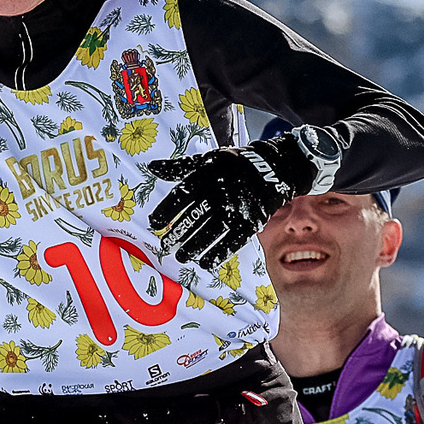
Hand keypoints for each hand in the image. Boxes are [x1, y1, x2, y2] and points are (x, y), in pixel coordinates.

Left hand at [145, 124, 344, 268]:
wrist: (271, 169)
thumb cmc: (233, 165)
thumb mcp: (206, 160)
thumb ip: (179, 167)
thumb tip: (152, 167)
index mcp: (206, 176)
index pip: (179, 196)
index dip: (164, 212)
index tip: (154, 224)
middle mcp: (218, 194)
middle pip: (192, 219)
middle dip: (176, 235)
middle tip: (165, 246)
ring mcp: (234, 210)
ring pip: (208, 233)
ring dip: (192, 248)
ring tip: (181, 256)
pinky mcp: (248, 223)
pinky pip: (230, 243)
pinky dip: (216, 254)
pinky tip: (205, 263)